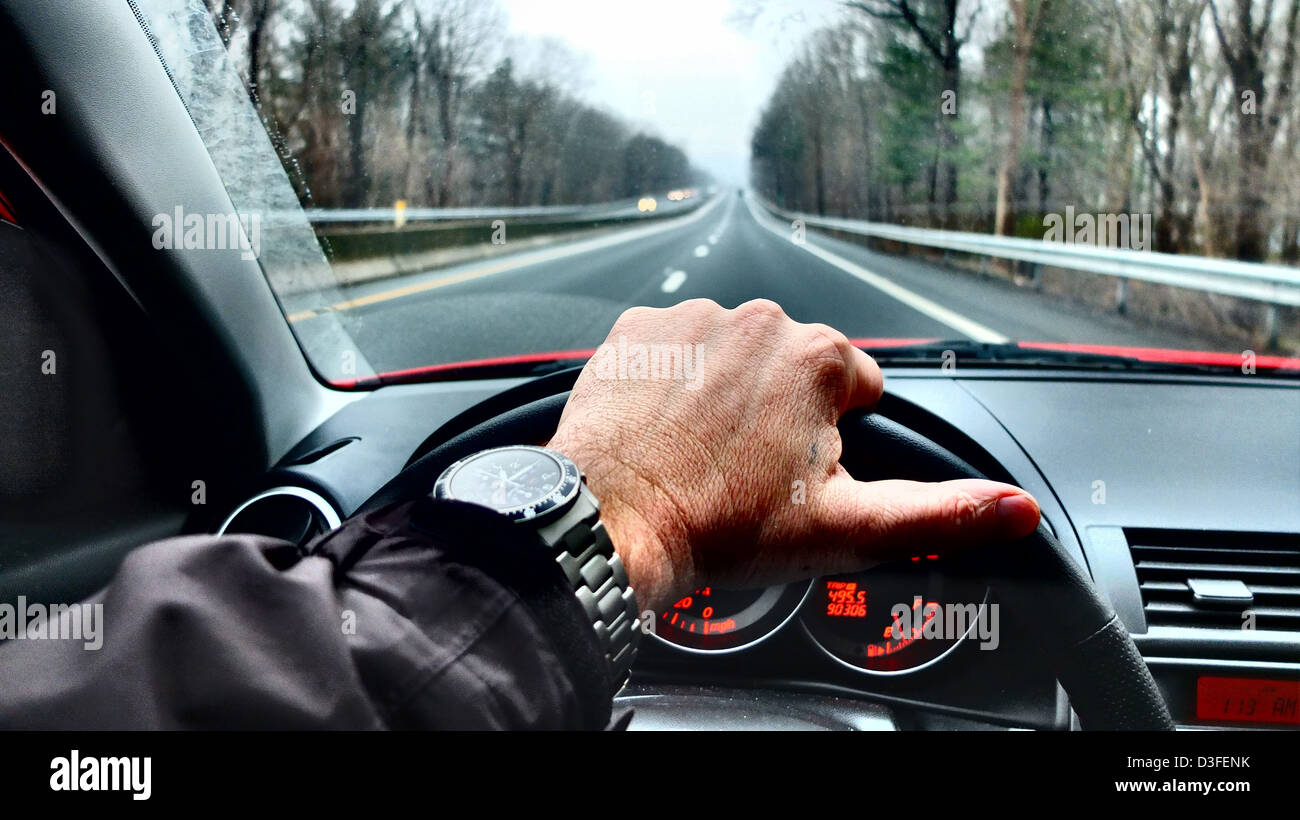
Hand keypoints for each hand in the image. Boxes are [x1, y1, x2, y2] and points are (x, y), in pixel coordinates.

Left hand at [548, 299, 1039, 611]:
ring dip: (725, 391)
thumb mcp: (846, 530)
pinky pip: (672, 346)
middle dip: (781, 411)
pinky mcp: (637, 328)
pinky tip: (664, 425)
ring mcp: (691, 318)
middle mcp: (759, 320)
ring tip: (701, 451)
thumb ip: (939, 514)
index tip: (796, 471)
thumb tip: (1014, 508)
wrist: (614, 520)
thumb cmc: (721, 525)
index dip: (833, 436)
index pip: (854, 386)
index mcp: (820, 359)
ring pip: (731, 354)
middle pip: (792, 367)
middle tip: (748, 470)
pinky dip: (672, 378)